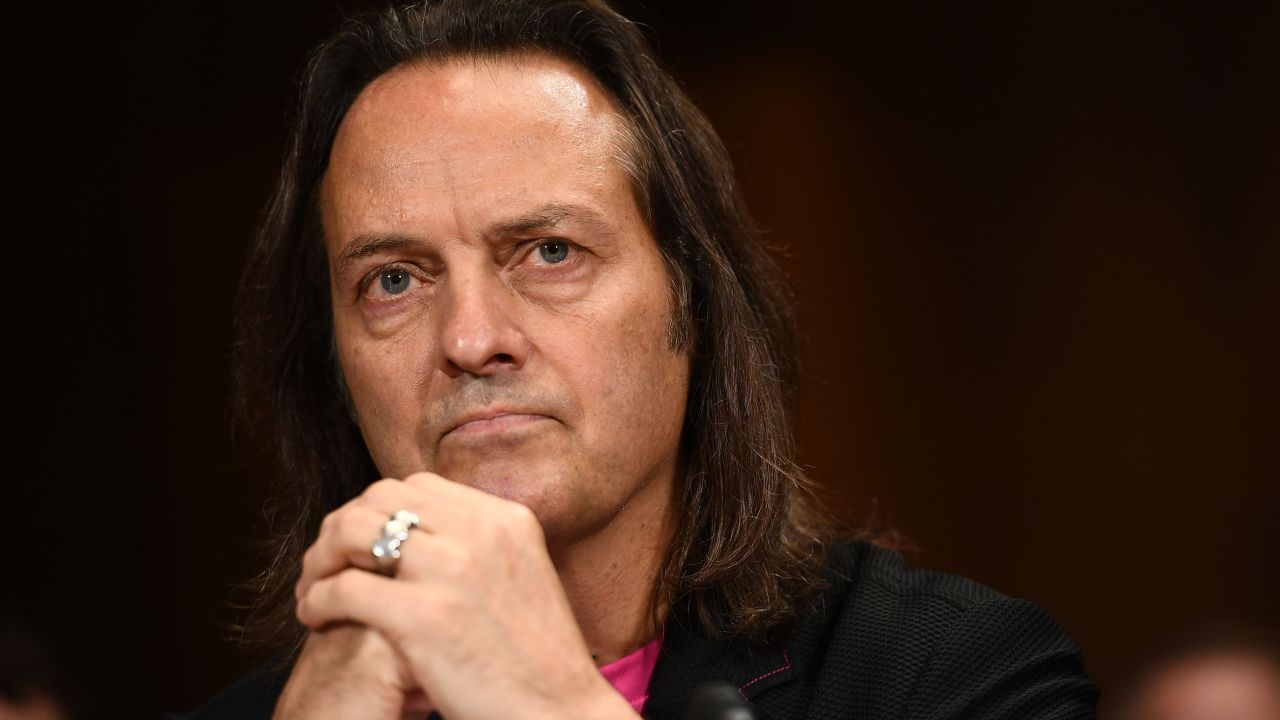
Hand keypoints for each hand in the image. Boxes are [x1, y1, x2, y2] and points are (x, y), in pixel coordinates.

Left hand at [293, 472, 638, 719]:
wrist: (560, 712)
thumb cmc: (537, 661)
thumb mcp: (521, 576)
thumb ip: (480, 546)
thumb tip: (425, 534)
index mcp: (506, 519)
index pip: (418, 486)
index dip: (378, 510)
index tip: (362, 544)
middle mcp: (481, 532)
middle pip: (380, 498)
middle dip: (342, 527)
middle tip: (327, 565)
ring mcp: (453, 570)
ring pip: (353, 531)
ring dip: (322, 558)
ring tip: (315, 590)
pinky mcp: (425, 616)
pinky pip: (345, 587)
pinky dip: (318, 599)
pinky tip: (317, 618)